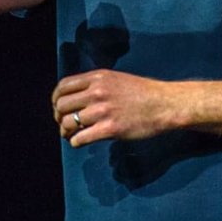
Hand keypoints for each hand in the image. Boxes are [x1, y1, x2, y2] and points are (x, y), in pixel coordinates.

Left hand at [52, 69, 182, 147]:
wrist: (165, 104)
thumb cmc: (143, 93)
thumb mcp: (116, 79)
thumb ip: (96, 85)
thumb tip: (77, 97)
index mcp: (98, 77)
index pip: (63, 86)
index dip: (56, 99)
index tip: (58, 108)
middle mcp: (97, 92)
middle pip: (62, 105)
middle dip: (58, 117)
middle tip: (63, 124)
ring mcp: (103, 111)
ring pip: (68, 123)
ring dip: (66, 131)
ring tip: (70, 135)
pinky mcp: (110, 129)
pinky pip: (80, 138)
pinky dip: (75, 142)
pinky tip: (80, 142)